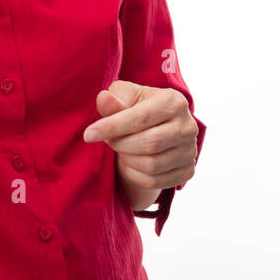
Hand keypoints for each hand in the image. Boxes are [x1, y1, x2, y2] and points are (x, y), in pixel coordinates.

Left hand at [83, 81, 198, 210]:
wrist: (157, 129)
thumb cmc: (138, 108)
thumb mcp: (126, 97)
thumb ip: (114, 99)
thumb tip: (103, 98)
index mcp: (174, 101)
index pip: (141, 118)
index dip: (112, 127)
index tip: (89, 135)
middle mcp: (188, 126)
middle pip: (148, 143)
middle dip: (120, 144)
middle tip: (110, 141)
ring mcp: (191, 150)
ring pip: (151, 165)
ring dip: (128, 160)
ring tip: (123, 150)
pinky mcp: (188, 170)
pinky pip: (155, 181)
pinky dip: (136, 176)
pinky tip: (131, 164)